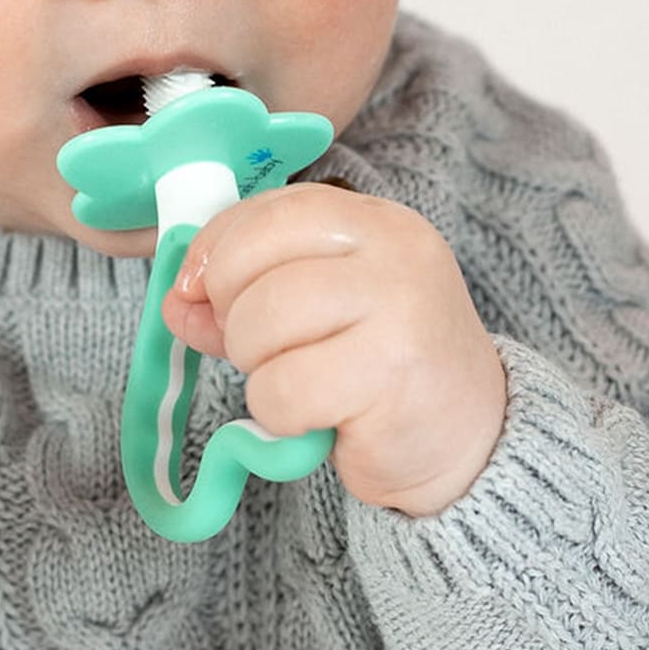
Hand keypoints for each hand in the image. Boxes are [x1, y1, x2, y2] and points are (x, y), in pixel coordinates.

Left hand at [159, 183, 506, 516]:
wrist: (473, 438)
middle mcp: (393, 254)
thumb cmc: (385, 365)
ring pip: (261, 326)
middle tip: (259, 350)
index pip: (272, 211)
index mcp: (376, 222)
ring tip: (298, 382)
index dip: (217, 249)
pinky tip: (317, 417)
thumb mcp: (320, 308)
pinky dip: (279, 414)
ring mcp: (398, 311)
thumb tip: (176, 301)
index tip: (196, 288)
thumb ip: (247, 294)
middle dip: (232, 317)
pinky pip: (282, 391)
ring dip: (256, 368)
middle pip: (253, 268)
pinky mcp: (391, 378)